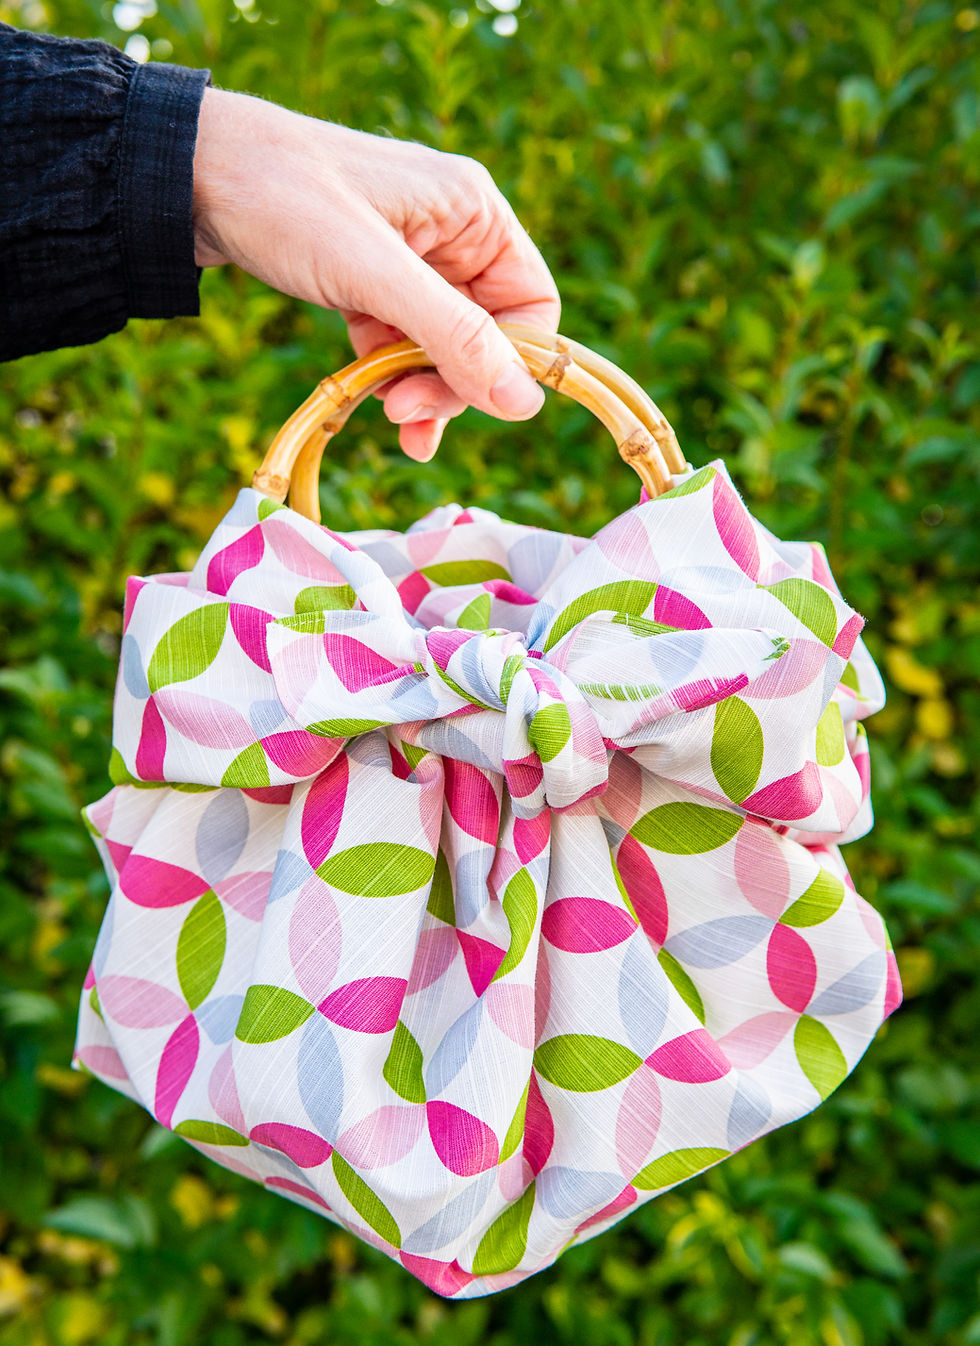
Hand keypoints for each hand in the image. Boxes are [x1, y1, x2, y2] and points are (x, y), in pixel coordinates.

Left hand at [192, 88, 559, 460]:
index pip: (532, 306)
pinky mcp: (367, 280)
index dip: (512, 362)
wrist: (187, 175)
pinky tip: (368, 402)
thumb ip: (454, 337)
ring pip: (440, 346)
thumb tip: (523, 403)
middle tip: (407, 416)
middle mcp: (451, 234)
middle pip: (487, 334)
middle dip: (453, 383)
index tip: (474, 403)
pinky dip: (387, 376)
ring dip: (421, 390)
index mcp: (474, 212)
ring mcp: (409, 260)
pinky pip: (398, 343)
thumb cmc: (286, 200)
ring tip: (387, 416)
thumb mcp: (374, 274)